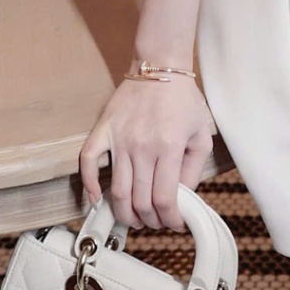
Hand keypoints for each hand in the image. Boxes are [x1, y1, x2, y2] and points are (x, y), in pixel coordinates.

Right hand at [78, 77, 216, 232]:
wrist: (160, 66)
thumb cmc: (183, 101)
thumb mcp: (201, 134)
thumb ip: (193, 170)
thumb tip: (182, 200)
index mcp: (170, 146)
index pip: (164, 199)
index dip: (169, 219)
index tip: (173, 223)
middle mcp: (143, 145)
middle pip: (140, 201)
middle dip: (149, 221)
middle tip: (154, 222)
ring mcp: (119, 138)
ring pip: (117, 191)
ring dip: (124, 213)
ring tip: (134, 219)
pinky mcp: (103, 130)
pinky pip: (88, 162)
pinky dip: (89, 185)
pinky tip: (96, 200)